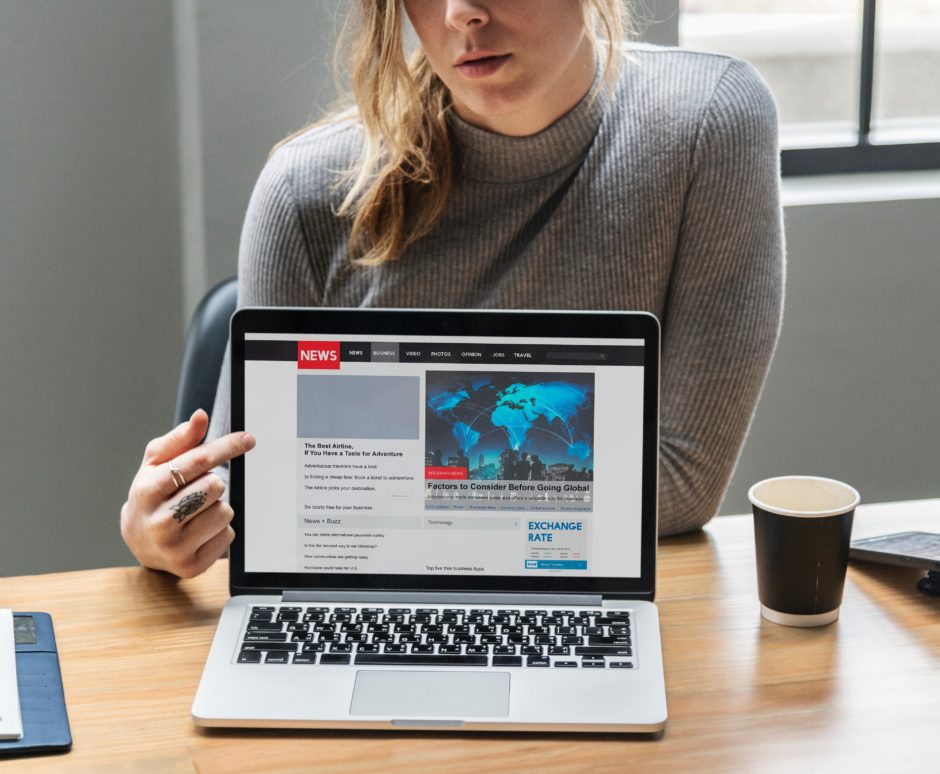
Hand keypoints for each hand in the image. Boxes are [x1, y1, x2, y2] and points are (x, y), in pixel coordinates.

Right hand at [120, 409, 255, 578]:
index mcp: (147, 490)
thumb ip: (180, 439)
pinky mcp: (191, 566)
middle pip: (215, 486)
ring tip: (195, 511)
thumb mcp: (156, 464)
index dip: (227, 447)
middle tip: (195, 490)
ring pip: (225, 511)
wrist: (138, 541)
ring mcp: (175, 548)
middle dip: (213, 483)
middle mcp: (159, 522)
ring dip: (217, 507)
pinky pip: (228, 536)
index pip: (198, 461)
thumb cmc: (151, 495)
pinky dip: (220, 530)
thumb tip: (201, 416)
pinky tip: (199, 531)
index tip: (248, 439)